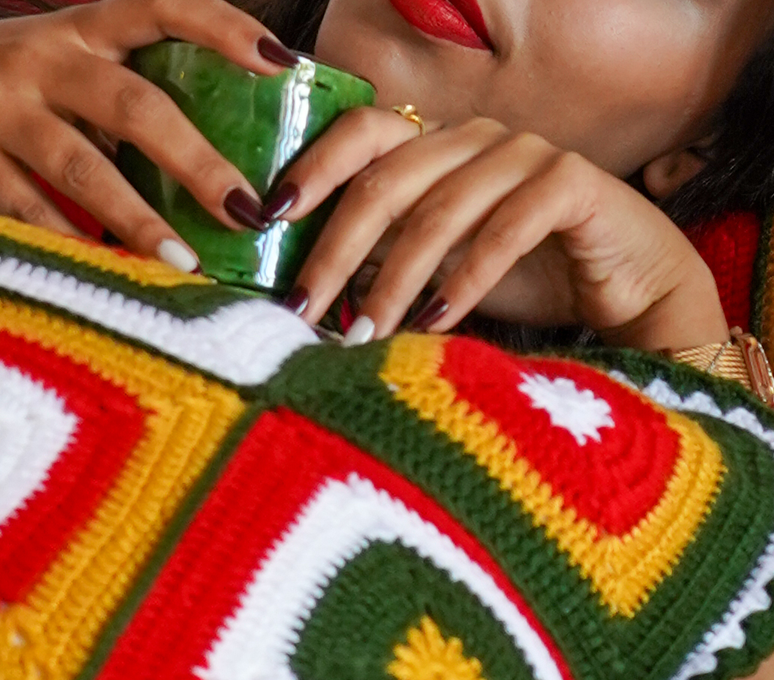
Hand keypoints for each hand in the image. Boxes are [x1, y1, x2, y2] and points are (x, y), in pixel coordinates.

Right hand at [0, 0, 301, 261]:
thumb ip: (93, 97)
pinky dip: (63, 245)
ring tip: (186, 263)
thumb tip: (181, 161)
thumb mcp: (29, 67)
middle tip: (252, 206)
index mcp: (69, 24)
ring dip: (140, 218)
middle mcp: (38, 54)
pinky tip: (100, 279)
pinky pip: (22, 208)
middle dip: (202, 157)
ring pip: (85, 165)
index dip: (228, 30)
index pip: (163, 7)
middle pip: (138, 102)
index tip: (286, 66)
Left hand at [264, 109, 727, 348]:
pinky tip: (433, 322)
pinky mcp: (572, 183)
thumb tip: (296, 294)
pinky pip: (506, 227)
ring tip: (362, 337)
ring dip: (393, 281)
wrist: (625, 290)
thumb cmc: (516, 282)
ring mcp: (524, 154)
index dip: (311, 169)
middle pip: (386, 181)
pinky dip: (464, 279)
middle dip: (334, 252)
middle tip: (300, 312)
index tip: (264, 221)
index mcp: (433, 148)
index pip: (360, 133)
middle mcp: (474, 139)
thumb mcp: (427, 274)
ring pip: (439, 210)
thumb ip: (373, 265)